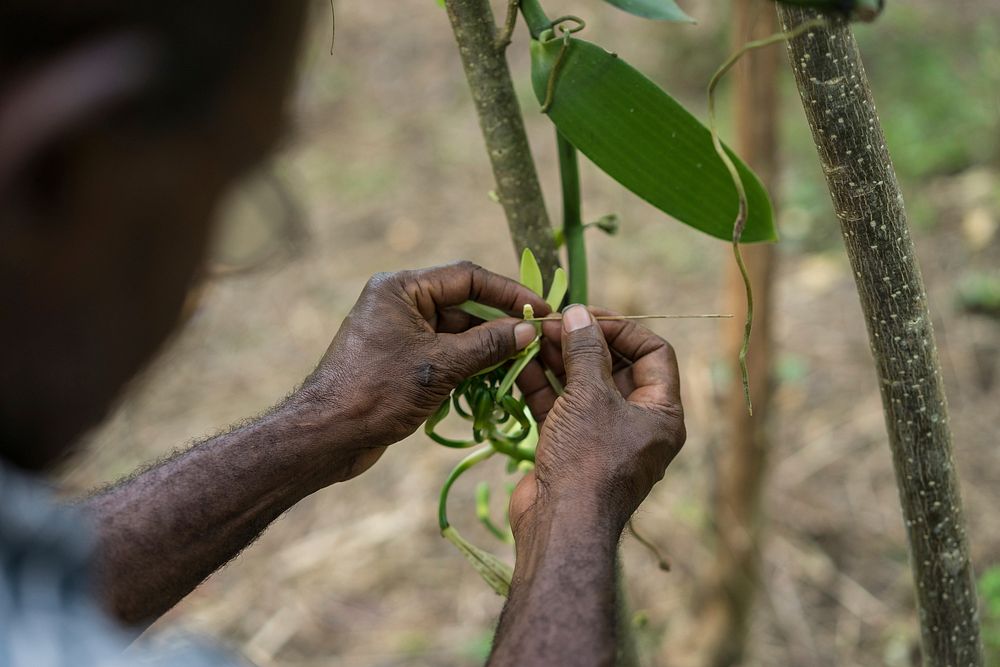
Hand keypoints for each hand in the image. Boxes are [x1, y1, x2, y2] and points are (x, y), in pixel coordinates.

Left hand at [289, 261, 549, 478]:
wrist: (327, 436)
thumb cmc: (377, 392)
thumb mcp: (440, 365)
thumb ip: (487, 345)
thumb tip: (529, 329)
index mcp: (401, 288)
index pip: (467, 277)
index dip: (508, 292)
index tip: (541, 308)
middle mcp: (399, 303)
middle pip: (464, 305)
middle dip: (500, 324)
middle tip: (539, 339)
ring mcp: (399, 333)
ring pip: (457, 333)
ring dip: (487, 349)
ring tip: (525, 363)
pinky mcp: (401, 361)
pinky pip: (444, 354)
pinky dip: (469, 366)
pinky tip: (496, 380)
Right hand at [510, 305, 685, 537]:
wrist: (560, 525)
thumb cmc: (588, 458)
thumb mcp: (590, 396)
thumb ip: (585, 351)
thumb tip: (578, 314)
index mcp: (661, 413)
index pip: (654, 354)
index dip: (623, 330)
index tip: (587, 317)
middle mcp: (637, 424)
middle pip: (615, 368)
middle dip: (584, 343)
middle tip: (553, 323)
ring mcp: (602, 437)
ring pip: (583, 386)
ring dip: (559, 360)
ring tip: (532, 337)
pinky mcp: (570, 448)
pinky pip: (561, 407)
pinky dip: (543, 385)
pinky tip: (520, 362)